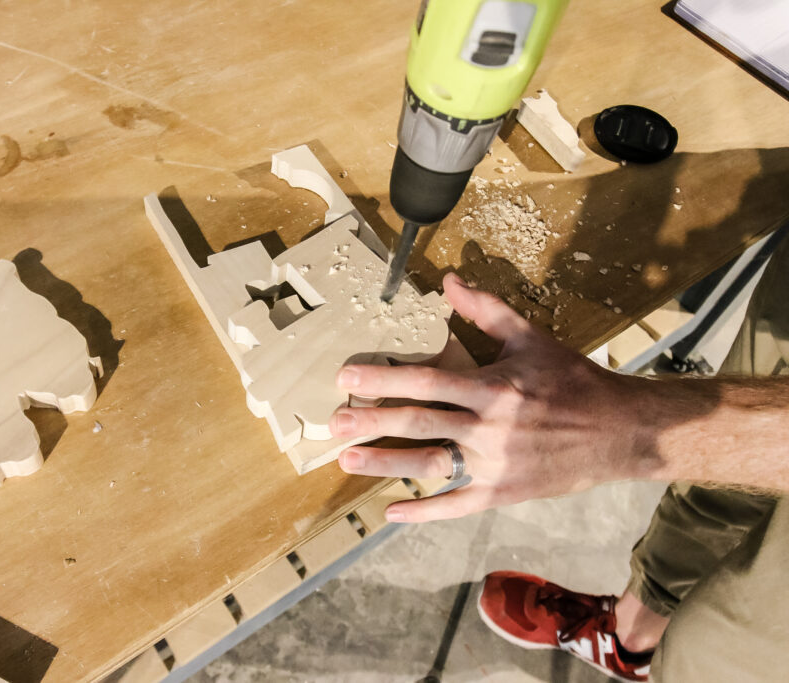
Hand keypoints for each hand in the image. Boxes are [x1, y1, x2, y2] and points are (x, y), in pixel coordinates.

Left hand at [329, 273, 650, 522]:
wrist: (619, 431)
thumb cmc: (573, 381)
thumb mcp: (531, 338)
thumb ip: (486, 310)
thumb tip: (448, 280)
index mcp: (493, 387)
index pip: (427, 381)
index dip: (383, 379)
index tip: (346, 379)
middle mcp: (489, 427)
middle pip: (419, 423)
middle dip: (372, 423)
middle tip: (333, 424)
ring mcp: (494, 464)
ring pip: (430, 464)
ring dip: (386, 465)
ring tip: (348, 462)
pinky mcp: (503, 493)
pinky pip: (458, 505)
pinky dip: (425, 511)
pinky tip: (392, 512)